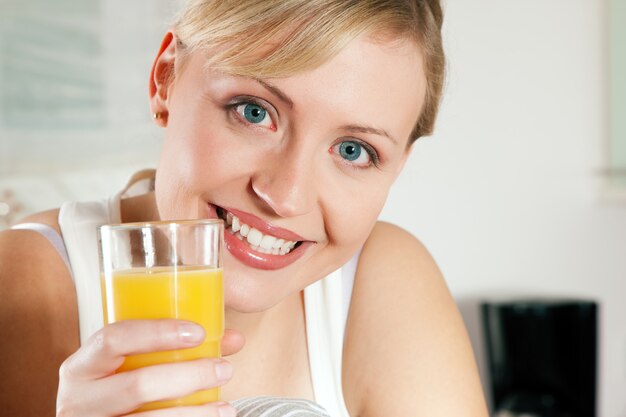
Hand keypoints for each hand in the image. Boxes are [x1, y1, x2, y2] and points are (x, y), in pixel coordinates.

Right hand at [56, 319, 243, 416]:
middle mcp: (79, 399)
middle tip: (223, 369)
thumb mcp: (132, 363)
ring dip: (194, 412)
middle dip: (188, 376)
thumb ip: (174, 346)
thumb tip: (233, 339)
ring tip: (225, 405)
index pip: (112, 338)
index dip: (156, 333)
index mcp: (82, 366)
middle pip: (137, 385)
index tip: (198, 332)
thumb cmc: (119, 384)